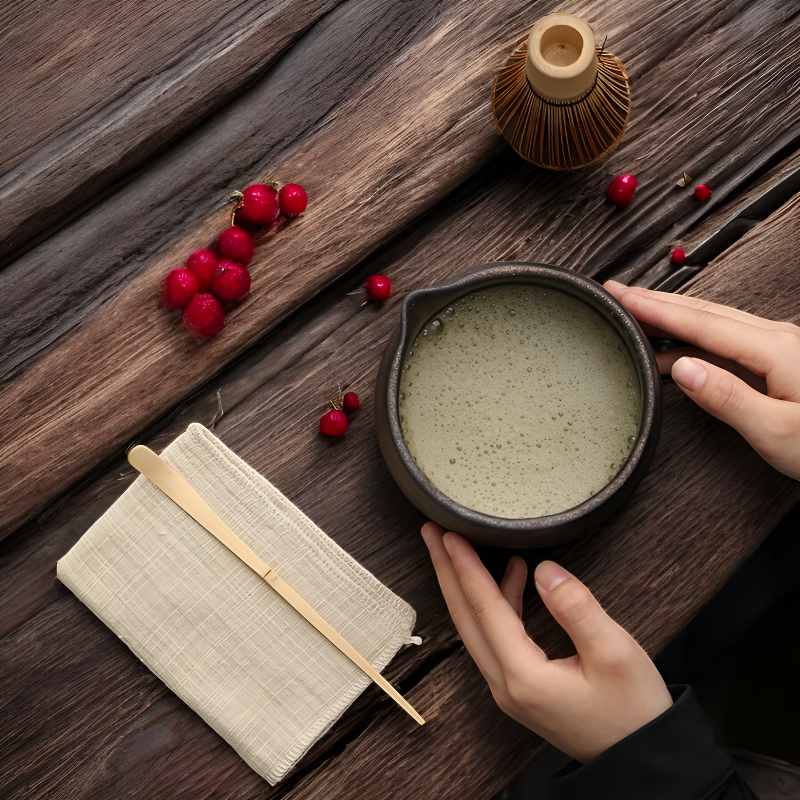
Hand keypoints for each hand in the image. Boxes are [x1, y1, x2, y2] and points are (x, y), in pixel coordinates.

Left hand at [421, 523, 672, 762]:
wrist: (644, 760)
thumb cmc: (634, 710)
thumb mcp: (614, 653)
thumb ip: (576, 608)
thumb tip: (545, 570)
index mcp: (524, 676)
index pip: (484, 609)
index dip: (465, 567)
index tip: (448, 534)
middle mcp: (506, 684)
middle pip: (466, 617)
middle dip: (447, 572)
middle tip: (433, 533)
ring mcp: (511, 688)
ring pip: (477, 627)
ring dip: (468, 586)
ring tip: (461, 547)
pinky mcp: (522, 687)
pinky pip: (496, 637)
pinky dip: (499, 603)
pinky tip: (514, 577)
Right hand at [604, 281, 799, 479]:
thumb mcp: (777, 432)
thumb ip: (727, 398)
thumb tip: (682, 368)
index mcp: (775, 351)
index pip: (700, 324)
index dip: (656, 309)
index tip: (621, 298)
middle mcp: (778, 339)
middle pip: (704, 312)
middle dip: (657, 301)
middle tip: (618, 294)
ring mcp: (781, 346)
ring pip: (715, 321)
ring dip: (673, 315)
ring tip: (636, 316)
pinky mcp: (782, 359)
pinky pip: (727, 337)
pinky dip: (693, 335)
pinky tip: (676, 349)